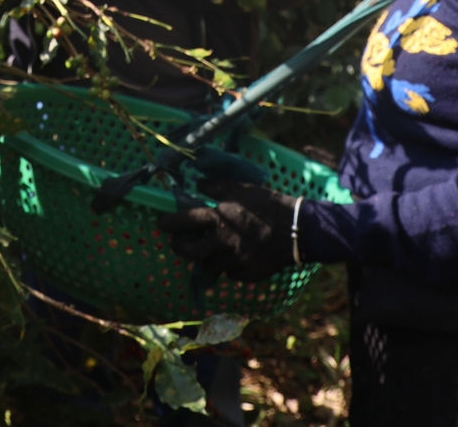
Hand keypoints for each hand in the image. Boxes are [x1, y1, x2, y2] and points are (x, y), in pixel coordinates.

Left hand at [156, 181, 298, 281]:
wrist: (297, 228)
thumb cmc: (268, 204)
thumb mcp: (241, 189)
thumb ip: (217, 186)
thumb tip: (197, 182)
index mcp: (218, 218)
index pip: (183, 222)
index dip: (168, 223)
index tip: (161, 223)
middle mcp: (222, 242)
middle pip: (189, 252)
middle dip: (178, 248)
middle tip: (178, 244)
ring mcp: (234, 261)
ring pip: (208, 269)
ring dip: (203, 263)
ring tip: (205, 258)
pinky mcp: (247, 274)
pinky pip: (231, 275)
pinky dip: (229, 269)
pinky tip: (234, 261)